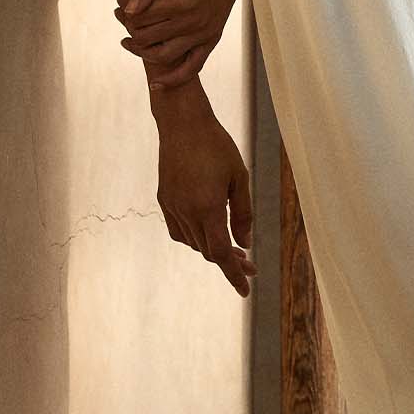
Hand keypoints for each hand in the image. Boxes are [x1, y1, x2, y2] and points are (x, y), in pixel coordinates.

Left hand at [116, 0, 246, 91]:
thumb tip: (128, 9)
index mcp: (179, 2)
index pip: (140, 19)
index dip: (124, 11)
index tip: (119, 0)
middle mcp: (192, 23)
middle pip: (147, 38)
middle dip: (129, 28)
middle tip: (120, 15)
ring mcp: (203, 34)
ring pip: (164, 56)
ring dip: (142, 53)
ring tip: (129, 43)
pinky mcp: (211, 39)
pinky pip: (192, 67)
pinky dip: (173, 79)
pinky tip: (156, 84)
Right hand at [153, 85, 254, 295]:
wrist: (182, 122)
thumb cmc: (216, 146)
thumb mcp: (240, 178)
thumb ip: (243, 213)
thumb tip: (245, 242)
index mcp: (208, 208)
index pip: (221, 253)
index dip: (234, 274)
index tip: (245, 291)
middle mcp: (186, 212)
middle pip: (208, 251)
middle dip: (230, 261)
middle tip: (250, 265)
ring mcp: (172, 206)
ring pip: (193, 242)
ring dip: (212, 250)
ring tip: (232, 249)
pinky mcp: (164, 199)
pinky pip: (179, 230)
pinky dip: (194, 237)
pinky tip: (207, 233)